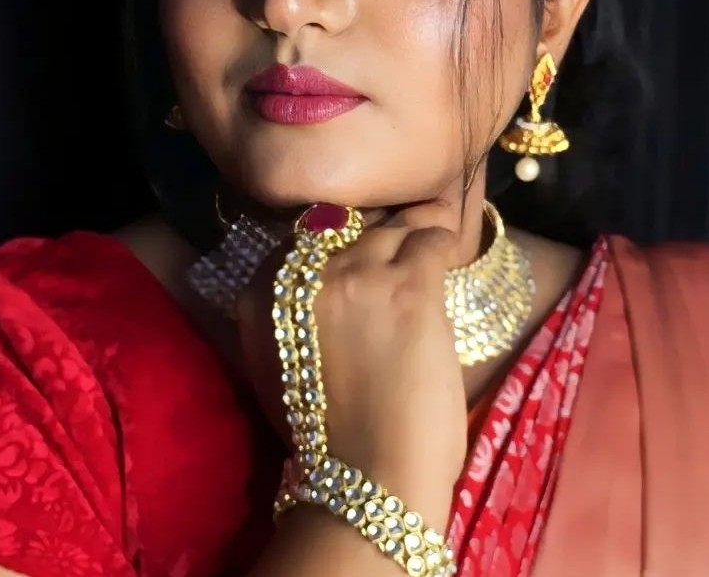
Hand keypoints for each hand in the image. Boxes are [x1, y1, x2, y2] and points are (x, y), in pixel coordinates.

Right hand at [237, 204, 467, 526]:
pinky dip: (441, 243)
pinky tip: (447, 253)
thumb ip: (293, 318)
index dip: (340, 242)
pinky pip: (428, 240)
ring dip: (413, 236)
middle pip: (348, 228)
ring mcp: (355, 274)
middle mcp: (302, 273)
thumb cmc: (328, 439)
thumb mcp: (282, 368)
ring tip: (430, 240)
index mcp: (261, 297)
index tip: (363, 249)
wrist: (369, 481)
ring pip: (391, 229)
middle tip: (402, 243)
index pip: (305, 240)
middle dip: (377, 235)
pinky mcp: (406, 285)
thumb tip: (324, 287)